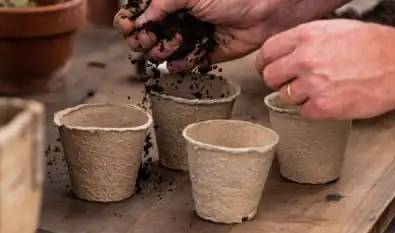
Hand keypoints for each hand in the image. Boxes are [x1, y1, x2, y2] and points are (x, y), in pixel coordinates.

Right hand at [114, 0, 343, 71]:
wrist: (265, 10)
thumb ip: (160, 4)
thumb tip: (138, 20)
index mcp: (171, 0)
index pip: (139, 12)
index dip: (129, 21)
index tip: (129, 26)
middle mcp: (178, 17)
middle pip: (145, 35)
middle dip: (142, 40)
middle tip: (148, 40)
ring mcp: (190, 36)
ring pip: (162, 52)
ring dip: (161, 51)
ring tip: (172, 44)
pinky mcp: (205, 53)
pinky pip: (184, 65)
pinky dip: (180, 65)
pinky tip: (181, 60)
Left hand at [256, 19, 394, 119]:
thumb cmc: (377, 45)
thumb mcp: (337, 29)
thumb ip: (310, 40)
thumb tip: (293, 52)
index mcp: (306, 36)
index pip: (268, 51)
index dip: (266, 63)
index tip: (268, 69)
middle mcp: (304, 59)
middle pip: (271, 76)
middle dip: (279, 82)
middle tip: (291, 85)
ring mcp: (312, 84)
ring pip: (286, 97)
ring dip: (299, 97)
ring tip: (321, 91)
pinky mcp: (324, 106)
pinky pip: (305, 112)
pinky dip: (315, 110)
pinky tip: (331, 101)